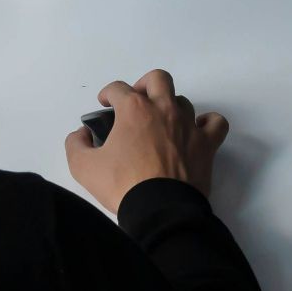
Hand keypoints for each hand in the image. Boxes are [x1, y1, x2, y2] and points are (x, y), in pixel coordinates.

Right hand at [64, 69, 228, 213]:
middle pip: (158, 79)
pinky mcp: (207, 145)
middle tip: (136, 103)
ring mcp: (188, 126)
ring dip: (170, 107)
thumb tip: (82, 134)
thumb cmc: (122, 185)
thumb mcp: (83, 166)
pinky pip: (215, 123)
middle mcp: (163, 109)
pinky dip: (207, 123)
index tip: (104, 105)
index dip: (107, 94)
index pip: (117, 88)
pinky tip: (196, 132)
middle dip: (144, 85)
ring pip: (183, 101)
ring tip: (161, 124)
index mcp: (134, 109)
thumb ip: (76, 144)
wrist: (160, 211)